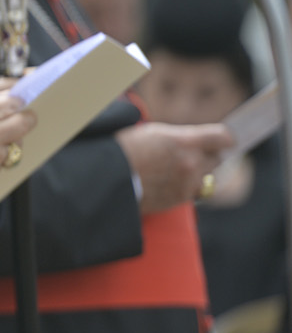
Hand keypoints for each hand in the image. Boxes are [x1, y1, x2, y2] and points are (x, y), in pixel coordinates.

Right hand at [116, 121, 234, 214]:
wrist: (107, 178)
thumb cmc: (124, 148)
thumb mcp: (153, 133)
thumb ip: (181, 137)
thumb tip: (197, 141)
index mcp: (184, 141)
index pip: (223, 137)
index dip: (225, 137)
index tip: (225, 138)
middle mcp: (191, 163)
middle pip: (216, 158)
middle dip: (206, 154)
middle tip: (191, 152)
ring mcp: (187, 184)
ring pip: (206, 177)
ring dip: (197, 172)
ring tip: (176, 168)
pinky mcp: (179, 200)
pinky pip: (193, 192)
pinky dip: (185, 186)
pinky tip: (168, 180)